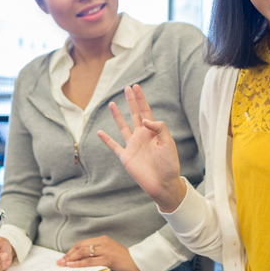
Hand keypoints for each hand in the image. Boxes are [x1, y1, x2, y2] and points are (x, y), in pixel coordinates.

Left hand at [58, 235, 142, 270]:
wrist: (138, 263)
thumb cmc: (123, 259)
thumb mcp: (109, 251)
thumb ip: (97, 251)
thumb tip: (80, 258)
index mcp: (103, 239)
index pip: (83, 243)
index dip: (71, 250)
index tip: (64, 257)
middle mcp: (104, 242)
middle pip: (81, 247)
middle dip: (68, 255)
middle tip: (60, 262)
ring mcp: (106, 250)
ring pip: (84, 253)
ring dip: (71, 259)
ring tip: (63, 264)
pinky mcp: (108, 259)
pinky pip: (90, 261)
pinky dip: (79, 263)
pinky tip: (72, 265)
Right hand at [98, 85, 185, 212]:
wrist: (163, 183)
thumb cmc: (169, 164)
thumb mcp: (168, 143)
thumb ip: (158, 128)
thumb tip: (144, 119)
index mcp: (152, 132)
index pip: (145, 111)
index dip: (140, 99)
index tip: (135, 87)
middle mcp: (141, 136)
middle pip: (134, 115)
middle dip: (131, 101)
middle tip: (126, 88)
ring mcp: (132, 146)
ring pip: (123, 127)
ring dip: (117, 116)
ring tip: (111, 103)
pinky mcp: (126, 157)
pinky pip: (114, 146)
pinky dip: (106, 140)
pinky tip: (100, 132)